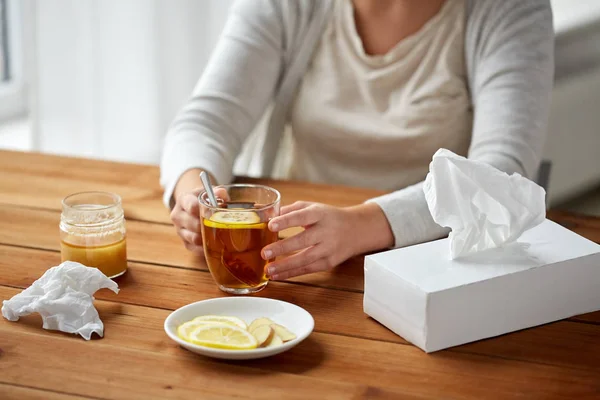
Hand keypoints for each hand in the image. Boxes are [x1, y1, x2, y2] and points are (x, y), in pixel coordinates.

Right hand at [170, 185, 226, 254]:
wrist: (193, 206)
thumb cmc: (204, 199)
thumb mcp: (209, 192)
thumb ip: (217, 192)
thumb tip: (221, 194)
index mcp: (184, 200)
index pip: (191, 206)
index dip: (203, 210)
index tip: (212, 211)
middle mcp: (178, 215)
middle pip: (193, 224)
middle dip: (207, 225)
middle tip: (219, 223)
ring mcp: (180, 230)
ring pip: (194, 238)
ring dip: (207, 237)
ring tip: (217, 233)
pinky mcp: (185, 242)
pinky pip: (195, 248)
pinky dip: (205, 248)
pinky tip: (213, 243)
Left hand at [261, 201, 393, 279]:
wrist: (355, 230)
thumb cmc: (327, 217)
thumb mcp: (312, 207)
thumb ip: (291, 210)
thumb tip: (267, 215)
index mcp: (320, 214)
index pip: (302, 216)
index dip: (287, 221)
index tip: (271, 226)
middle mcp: (326, 231)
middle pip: (304, 240)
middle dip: (283, 247)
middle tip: (265, 252)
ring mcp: (329, 248)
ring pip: (306, 259)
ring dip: (285, 265)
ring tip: (268, 269)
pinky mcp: (329, 262)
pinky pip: (308, 269)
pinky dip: (291, 273)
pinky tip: (277, 275)